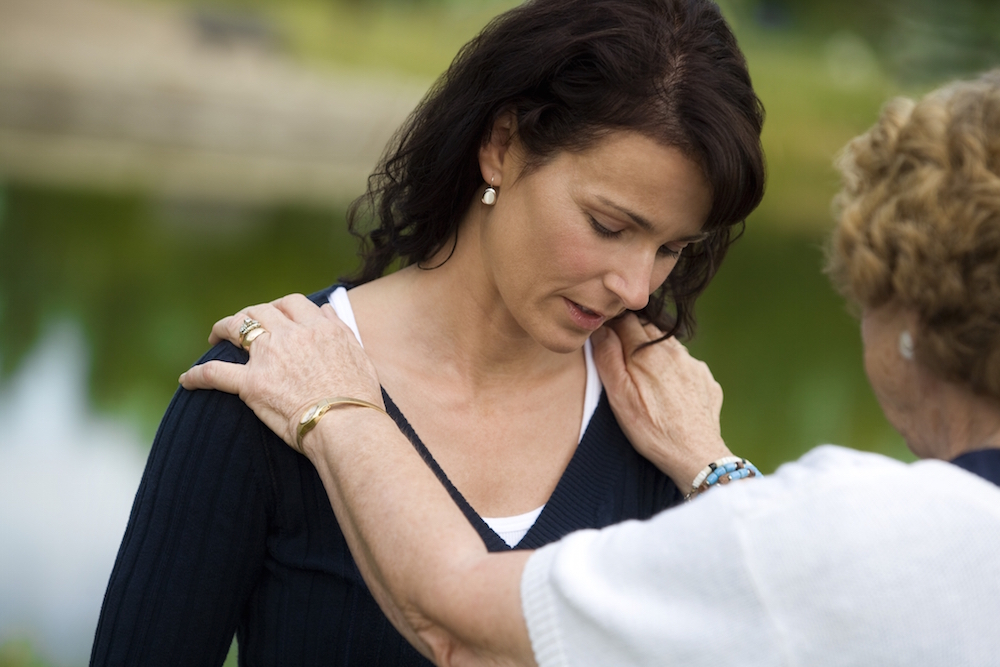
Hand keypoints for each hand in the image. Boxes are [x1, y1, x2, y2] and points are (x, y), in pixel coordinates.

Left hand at [178, 294, 383, 451]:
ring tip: (214, 339)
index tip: (274, 316)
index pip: (292, 304)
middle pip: (261, 310)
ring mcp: (268, 357)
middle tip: (242, 325)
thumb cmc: (359, 397)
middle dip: (248, 315)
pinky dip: (197, 376)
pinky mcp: (251, 384)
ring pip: (236, 328)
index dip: (279, 307)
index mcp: (319, 327)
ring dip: (222, 330)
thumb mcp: (359, 354)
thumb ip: (340, 328)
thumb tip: (327, 308)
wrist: (348, 424)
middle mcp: (291, 335)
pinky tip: (187, 380)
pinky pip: (215, 373)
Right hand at [591, 314, 731, 489]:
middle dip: (632, 335)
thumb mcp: (619, 397)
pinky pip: (685, 364)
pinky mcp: (705, 379)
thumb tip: (601, 330)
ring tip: (644, 375)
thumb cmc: (652, 430)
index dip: (612, 325)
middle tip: (622, 357)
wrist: (696, 455)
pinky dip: (673, 369)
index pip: (625, 320)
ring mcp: (693, 364)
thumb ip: (608, 359)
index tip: (605, 338)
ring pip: (667, 345)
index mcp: (647, 352)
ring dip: (654, 351)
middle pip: (647, 328)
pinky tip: (667, 390)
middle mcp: (673, 351)